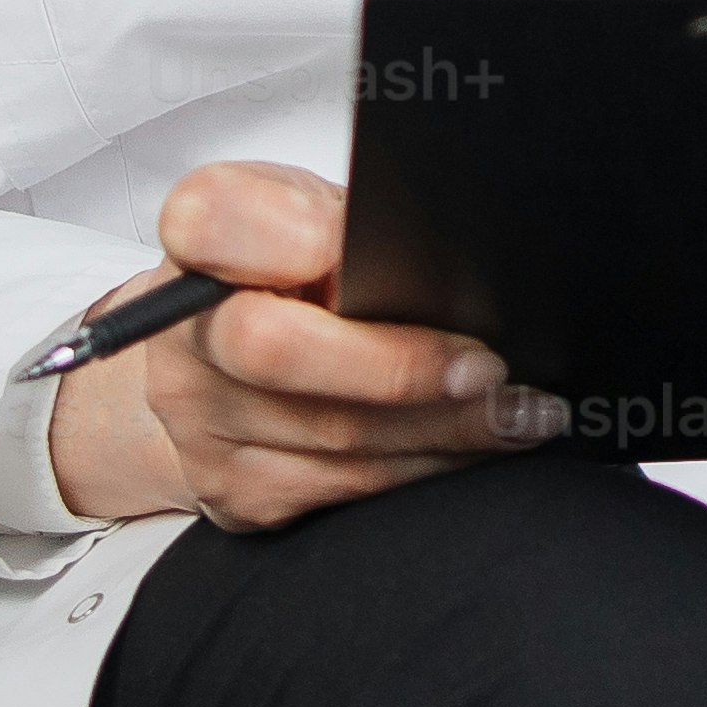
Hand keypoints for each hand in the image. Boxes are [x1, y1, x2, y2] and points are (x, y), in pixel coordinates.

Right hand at [44, 159, 560, 531]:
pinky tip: (474, 448)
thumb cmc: (289, 270)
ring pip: (336, 439)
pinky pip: (345, 492)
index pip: (214, 216)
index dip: (293, 234)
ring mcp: (201, 425)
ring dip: (448, 430)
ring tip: (523, 413)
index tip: (360, 248)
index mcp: (199, 239)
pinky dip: (424, 469)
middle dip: (402, 366)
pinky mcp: (234, 494)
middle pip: (278, 351)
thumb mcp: (315, 213)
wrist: (222, 358)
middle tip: (490, 369)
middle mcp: (183, 337)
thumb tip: (451, 267)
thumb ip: (353, 222)